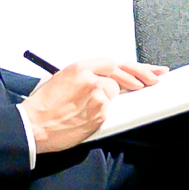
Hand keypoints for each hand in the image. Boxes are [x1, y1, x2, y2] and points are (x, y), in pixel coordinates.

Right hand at [22, 60, 161, 151]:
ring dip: (107, 98)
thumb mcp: (61, 79)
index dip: (135, 66)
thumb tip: (108, 77)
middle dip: (142, 76)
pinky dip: (101, 111)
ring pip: (113, 95)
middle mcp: (91, 79)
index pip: (114, 62)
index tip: (150, 70)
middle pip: (123, 74)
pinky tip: (85, 115)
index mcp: (80, 67)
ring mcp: (97, 97)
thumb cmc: (43, 105)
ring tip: (86, 105)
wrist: (33, 126)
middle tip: (155, 78)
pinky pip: (108, 110)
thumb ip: (86, 74)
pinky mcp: (99, 114)